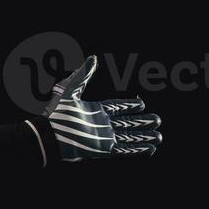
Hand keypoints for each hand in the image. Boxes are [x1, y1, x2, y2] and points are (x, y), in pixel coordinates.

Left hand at [43, 55, 161, 160]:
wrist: (49, 136)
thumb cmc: (57, 113)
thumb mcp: (70, 90)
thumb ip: (83, 75)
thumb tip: (93, 57)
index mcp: (95, 110)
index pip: (118, 107)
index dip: (129, 106)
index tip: (142, 104)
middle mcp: (101, 124)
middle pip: (127, 123)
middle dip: (142, 122)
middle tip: (157, 120)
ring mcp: (103, 138)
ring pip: (129, 137)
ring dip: (143, 137)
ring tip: (159, 136)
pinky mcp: (103, 149)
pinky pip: (124, 150)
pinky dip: (137, 150)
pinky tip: (150, 150)